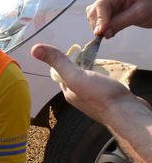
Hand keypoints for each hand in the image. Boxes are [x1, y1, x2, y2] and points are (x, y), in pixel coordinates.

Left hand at [31, 43, 149, 123]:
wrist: (127, 114)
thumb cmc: (100, 96)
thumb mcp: (75, 75)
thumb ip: (58, 62)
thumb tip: (35, 49)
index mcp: (69, 92)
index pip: (62, 75)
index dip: (66, 63)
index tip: (75, 53)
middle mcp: (80, 98)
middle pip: (78, 78)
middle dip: (83, 67)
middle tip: (91, 56)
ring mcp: (96, 101)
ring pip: (93, 83)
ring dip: (97, 73)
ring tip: (103, 64)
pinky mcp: (111, 101)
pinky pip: (106, 87)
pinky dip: (108, 80)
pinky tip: (113, 76)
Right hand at [86, 0, 151, 37]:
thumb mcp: (139, 14)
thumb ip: (120, 22)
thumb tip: (104, 32)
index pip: (102, 3)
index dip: (99, 18)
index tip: (100, 31)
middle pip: (96, 9)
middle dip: (97, 23)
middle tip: (102, 35)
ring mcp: (110, 1)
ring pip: (95, 14)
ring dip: (98, 25)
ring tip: (107, 34)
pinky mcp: (110, 9)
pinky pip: (99, 18)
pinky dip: (101, 26)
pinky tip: (108, 31)